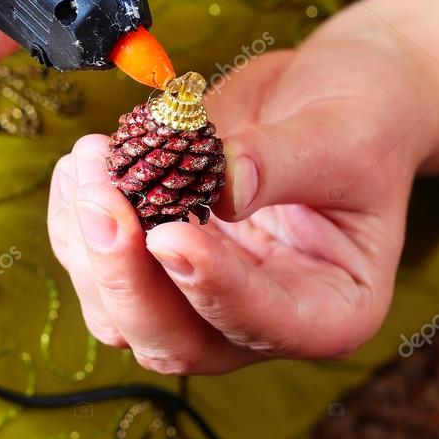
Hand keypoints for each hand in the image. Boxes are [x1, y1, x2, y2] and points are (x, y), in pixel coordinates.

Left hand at [48, 0, 438, 373]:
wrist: (334, 98)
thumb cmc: (361, 121)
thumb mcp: (344, 136)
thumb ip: (281, 164)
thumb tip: (220, 186)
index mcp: (331, 308)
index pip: (265, 323)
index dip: (211, 286)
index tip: (169, 232)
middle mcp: (262, 320)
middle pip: (176, 340)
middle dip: (126, 274)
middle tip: (100, 194)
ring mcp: (204, 298)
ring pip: (122, 314)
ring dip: (90, 245)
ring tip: (88, 160)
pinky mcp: (161, 266)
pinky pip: (98, 268)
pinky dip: (76, 222)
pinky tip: (81, 166)